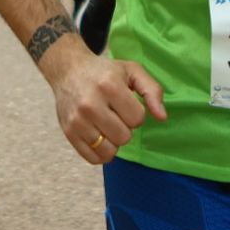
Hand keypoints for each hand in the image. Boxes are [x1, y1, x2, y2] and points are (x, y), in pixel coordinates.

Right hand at [47, 49, 167, 164]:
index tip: (126, 104)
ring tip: (107, 125)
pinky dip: (101, 152)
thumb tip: (162, 117)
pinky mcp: (69, 133)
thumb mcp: (132, 71)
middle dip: (124, 127)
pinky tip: (99, 135)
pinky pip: (93, 158)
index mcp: (109, 85)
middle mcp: (90, 104)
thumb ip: (152, 90)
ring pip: (109, 151)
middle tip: (115, 114)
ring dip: (113, 141)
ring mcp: (77, 120)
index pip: (137, 119)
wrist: (68, 70)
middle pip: (124, 137)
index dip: (136, 113)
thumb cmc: (104, 72)